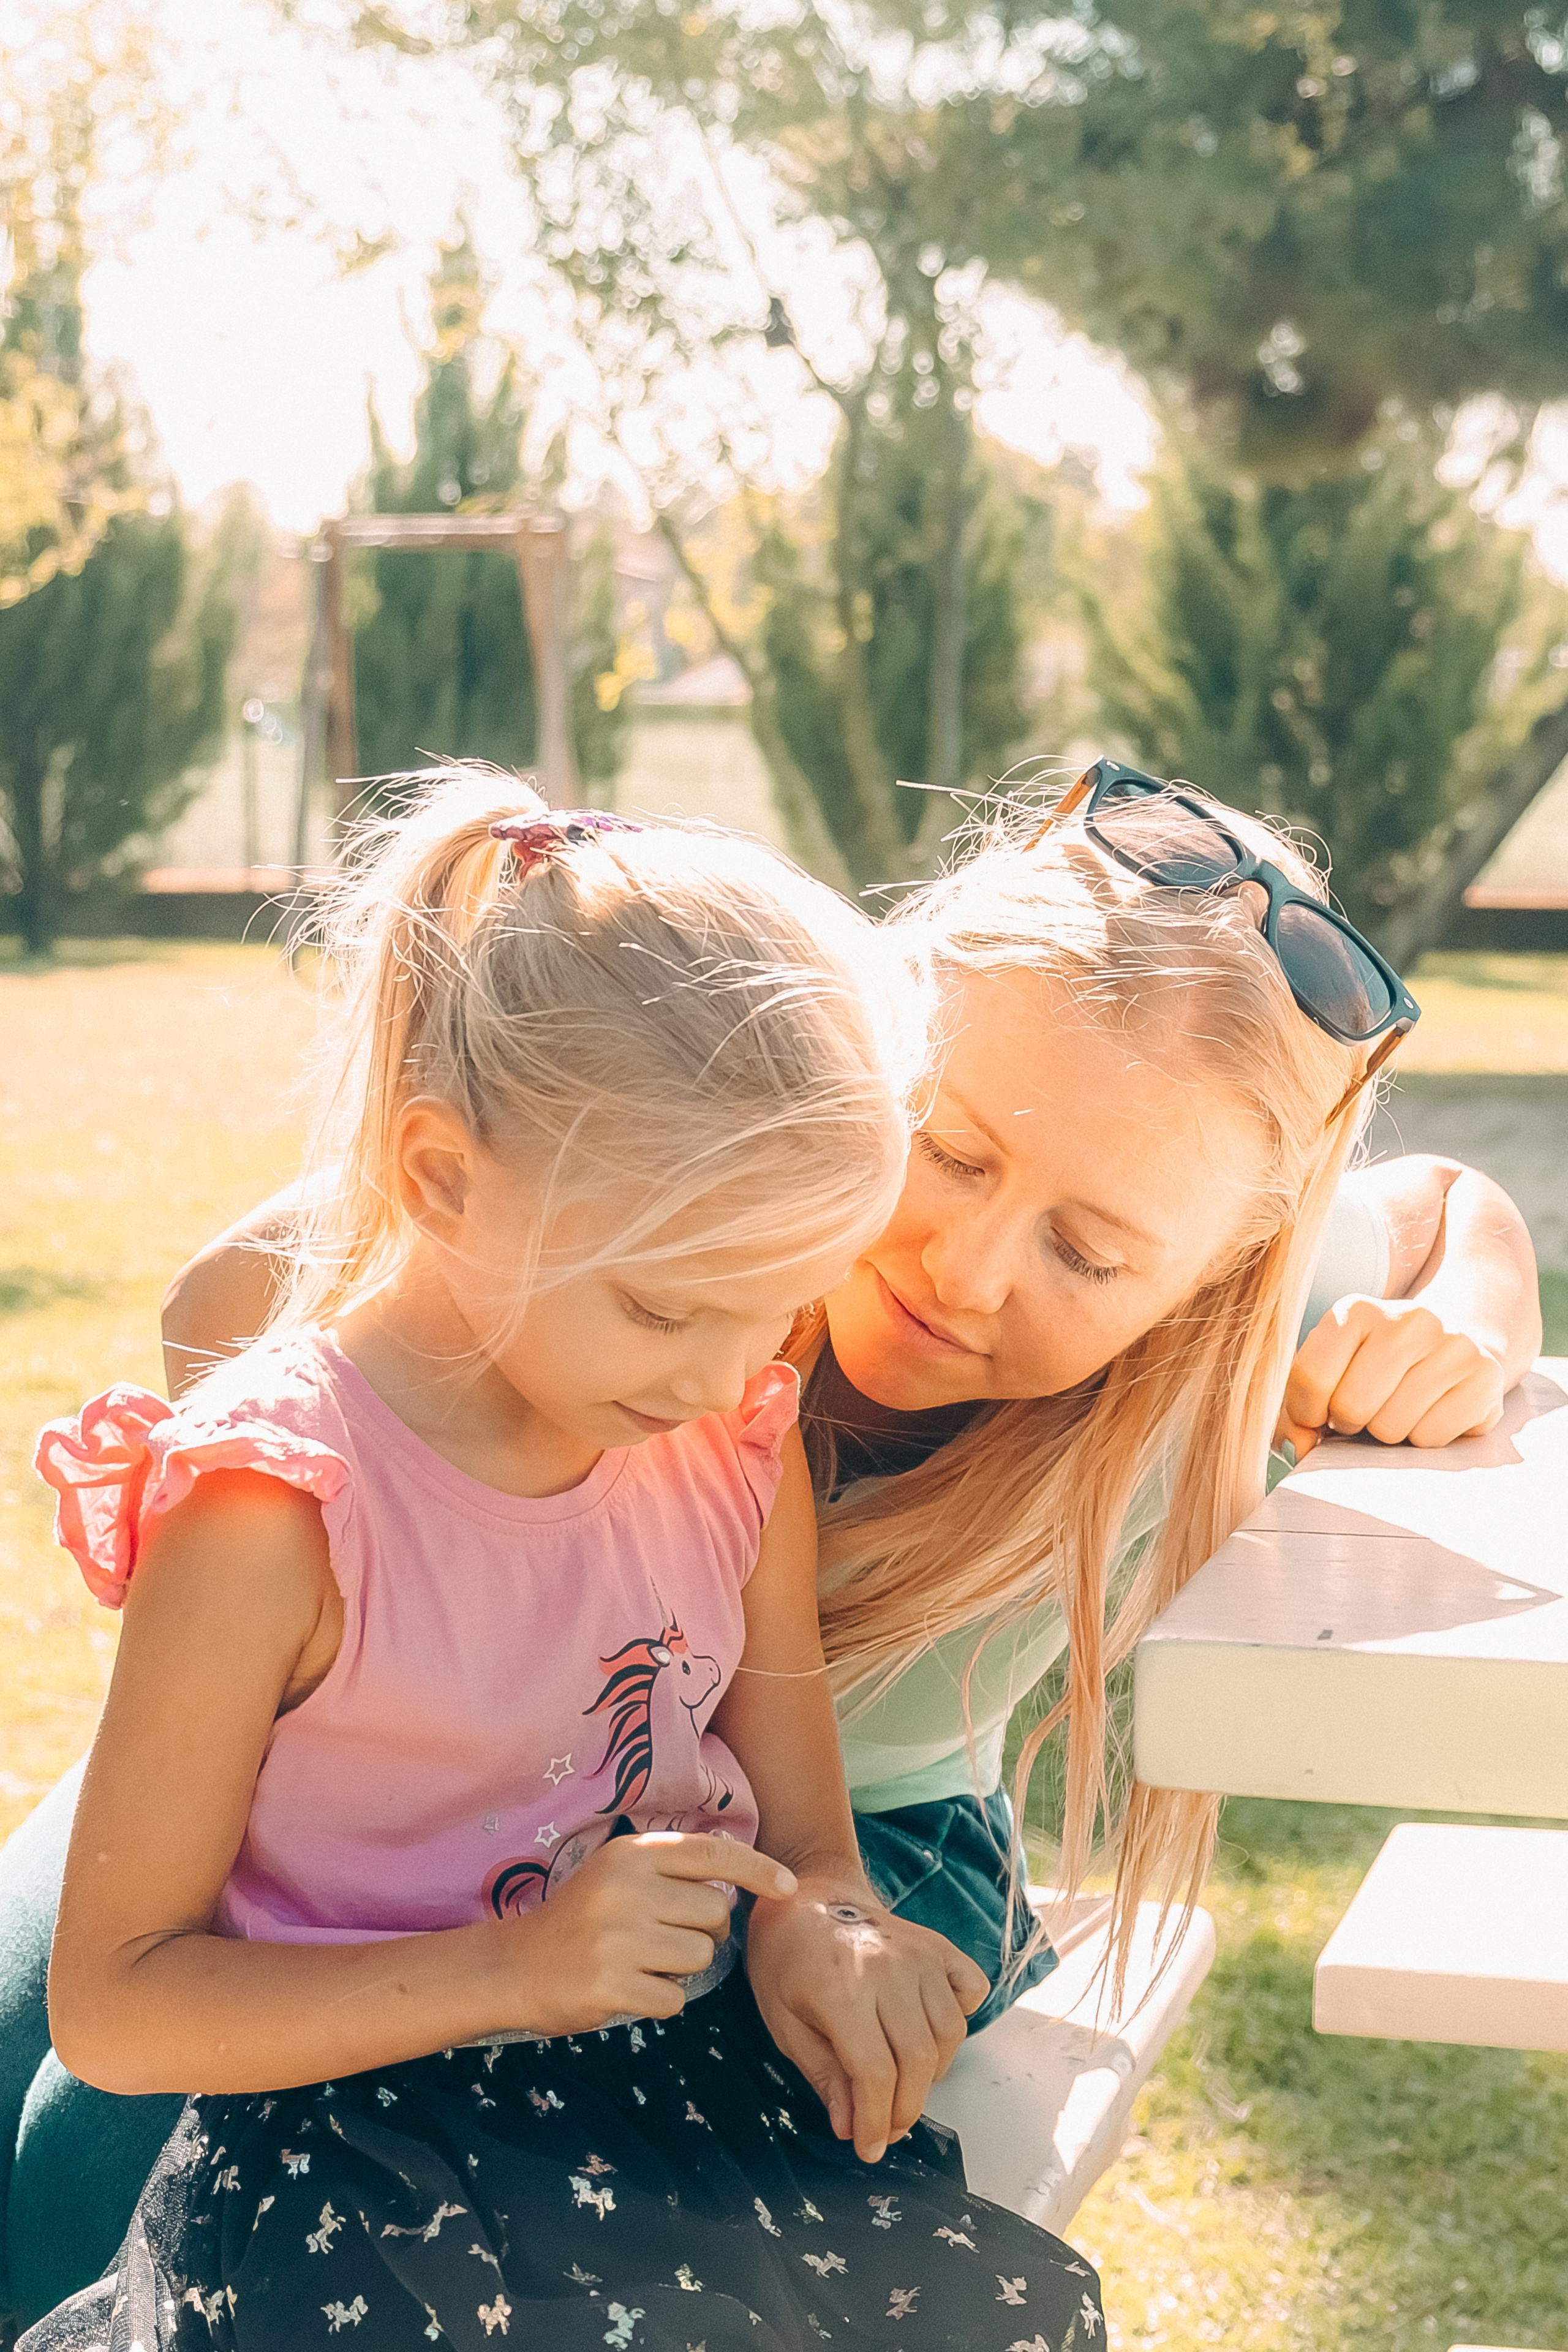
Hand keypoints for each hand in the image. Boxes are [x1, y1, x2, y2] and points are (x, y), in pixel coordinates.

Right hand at [497, 1832, 795, 2038]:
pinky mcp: (610, 1984)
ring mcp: (617, 1937)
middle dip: (703, 1932)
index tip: (789, 1887)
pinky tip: (627, 1988)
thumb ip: (672, 1869)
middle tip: (663, 1937)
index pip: (714, 1853)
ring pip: (699, 1957)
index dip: (759, 1869)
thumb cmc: (580, 1919)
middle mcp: (626, 1888)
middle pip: (715, 1913)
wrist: (514, 1967)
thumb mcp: (620, 1875)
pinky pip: (674, 1998)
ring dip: (679, 1967)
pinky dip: (659, 1999)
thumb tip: (742, 1874)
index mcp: (632, 1854)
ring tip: (639, 1961)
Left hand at [744, 1876, 987, 2163]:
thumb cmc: (784, 1958)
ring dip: (931, 2074)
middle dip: (904, 2110)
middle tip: (886, 2128)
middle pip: (918, 2061)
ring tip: (901, 2085)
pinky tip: (930, 2033)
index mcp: (841, 1989)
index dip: (875, 2122)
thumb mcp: (782, 2021)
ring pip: (950, 2034)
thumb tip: (850, 2127)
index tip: (869, 2148)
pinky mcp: (936, 1944)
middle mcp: (887, 1968)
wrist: (807, 1894)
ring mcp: (918, 1952)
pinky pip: (970, 1990)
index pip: (875, 2074)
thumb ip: (822, 2074)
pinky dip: (960, 2018)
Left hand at [1280, 1294, 1508, 1457]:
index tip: (1320, 1415)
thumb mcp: (1332, 1371)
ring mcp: (1451, 1345)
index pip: (1310, 1377)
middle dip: (1350, 1424)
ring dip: (1388, 1433)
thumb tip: (1298, 1446)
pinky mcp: (1483, 1376)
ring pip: (1392, 1427)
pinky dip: (1423, 1439)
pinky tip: (1430, 1413)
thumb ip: (1298, 1407)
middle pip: (1351, 1405)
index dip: (1307, 1412)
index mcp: (1355, 1310)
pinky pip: (1431, 1437)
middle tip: (1365, 1412)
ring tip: (1399, 1409)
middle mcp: (1407, 1320)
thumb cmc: (1378, 1367)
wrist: (1455, 1342)